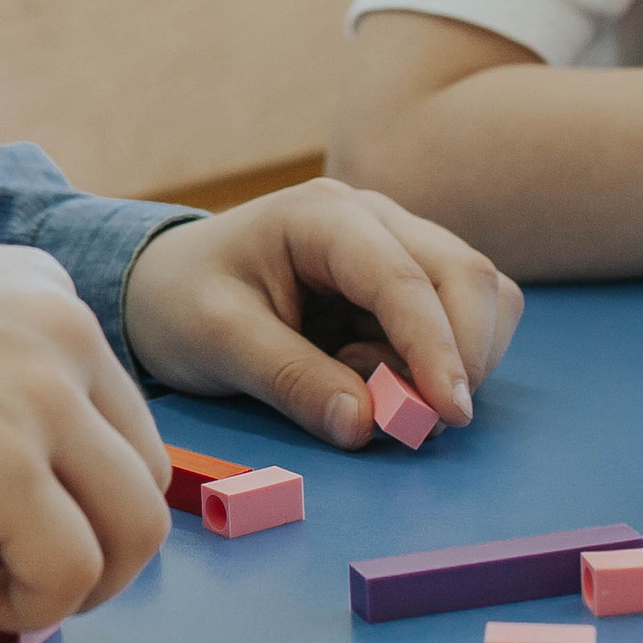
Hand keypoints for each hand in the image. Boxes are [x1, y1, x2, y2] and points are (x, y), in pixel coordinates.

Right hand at [0, 232, 169, 633]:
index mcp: (42, 294)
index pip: (114, 420)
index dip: (76, 496)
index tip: (8, 531)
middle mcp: (64, 333)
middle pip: (142, 478)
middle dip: (92, 549)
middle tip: (16, 579)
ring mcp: (44, 395)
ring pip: (133, 529)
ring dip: (75, 587)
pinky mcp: (7, 462)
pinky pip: (68, 569)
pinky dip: (34, 608)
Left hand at [121, 178, 519, 448]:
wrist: (164, 285)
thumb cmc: (181, 302)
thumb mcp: (218, 343)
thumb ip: (292, 380)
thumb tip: (366, 425)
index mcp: (321, 217)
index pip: (403, 278)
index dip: (436, 348)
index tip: (448, 414)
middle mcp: (373, 217)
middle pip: (465, 276)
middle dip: (461, 356)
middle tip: (416, 423)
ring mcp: (397, 243)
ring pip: (478, 297)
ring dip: (455, 359)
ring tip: (375, 389)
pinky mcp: (406, 278)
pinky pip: (458, 319)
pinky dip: (440, 359)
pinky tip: (377, 374)